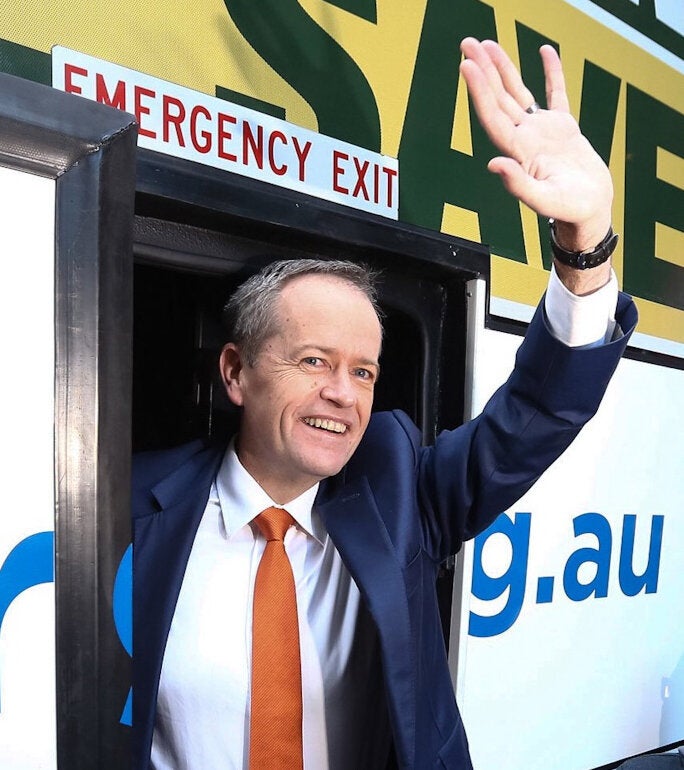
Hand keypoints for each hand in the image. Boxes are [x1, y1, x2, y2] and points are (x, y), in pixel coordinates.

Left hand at [459, 37, 612, 285]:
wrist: (589, 214)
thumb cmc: (569, 212)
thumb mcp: (545, 200)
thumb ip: (519, 184)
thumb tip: (494, 164)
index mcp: (519, 152)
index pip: (493, 116)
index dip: (480, 91)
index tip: (467, 66)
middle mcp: (525, 139)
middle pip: (499, 99)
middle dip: (483, 71)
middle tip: (468, 43)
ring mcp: (543, 132)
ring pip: (518, 94)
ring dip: (504, 69)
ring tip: (488, 44)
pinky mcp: (563, 130)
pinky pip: (555, 95)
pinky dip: (551, 73)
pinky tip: (545, 51)